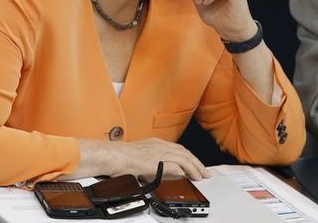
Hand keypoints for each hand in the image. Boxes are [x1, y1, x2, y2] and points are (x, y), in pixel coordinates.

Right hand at [74, 137, 209, 180]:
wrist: (112, 156)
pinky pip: (175, 165)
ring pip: (183, 158)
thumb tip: (164, 171)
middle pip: (185, 153)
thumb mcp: (142, 157)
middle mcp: (160, 145)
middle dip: (197, 163)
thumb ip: (154, 163)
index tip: (196, 164)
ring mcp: (159, 152)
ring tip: (201, 175)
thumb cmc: (120, 158)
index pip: (179, 149)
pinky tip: (189, 175)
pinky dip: (184, 170)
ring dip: (194, 167)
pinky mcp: (156, 161)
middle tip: (204, 172)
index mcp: (156, 143)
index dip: (189, 157)